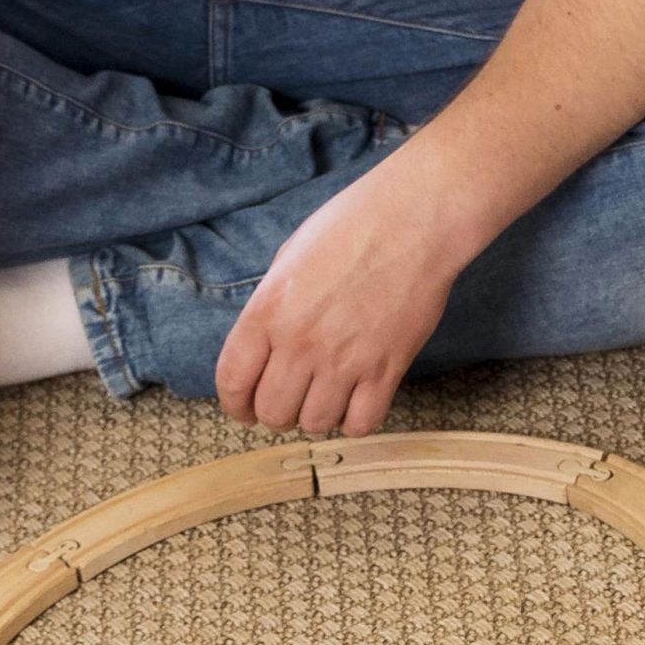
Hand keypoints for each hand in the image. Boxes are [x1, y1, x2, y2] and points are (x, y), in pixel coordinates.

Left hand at [216, 168, 463, 436]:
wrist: (412, 222)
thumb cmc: (350, 228)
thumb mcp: (289, 260)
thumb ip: (271, 307)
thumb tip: (268, 343)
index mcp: (267, 313)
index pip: (233, 382)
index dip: (235, 405)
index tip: (244, 410)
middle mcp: (299, 344)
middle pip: (273, 411)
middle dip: (276, 413)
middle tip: (290, 402)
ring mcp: (344, 360)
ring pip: (315, 422)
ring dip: (317, 415)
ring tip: (327, 397)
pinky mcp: (386, 369)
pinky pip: (361, 422)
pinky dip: (355, 420)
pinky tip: (358, 401)